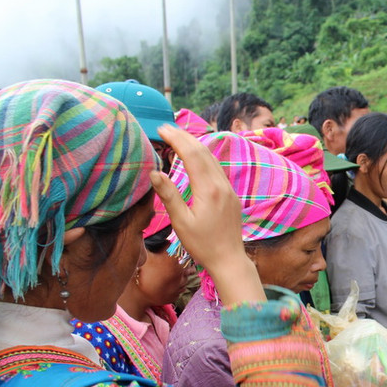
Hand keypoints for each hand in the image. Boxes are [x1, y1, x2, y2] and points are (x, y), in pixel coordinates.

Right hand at [154, 125, 262, 305]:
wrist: (229, 259)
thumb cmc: (202, 244)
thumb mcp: (181, 222)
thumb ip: (168, 195)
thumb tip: (154, 171)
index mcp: (208, 189)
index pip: (192, 155)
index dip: (176, 139)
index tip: (162, 129)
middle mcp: (222, 185)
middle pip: (203, 152)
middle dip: (185, 136)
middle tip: (166, 127)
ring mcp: (229, 189)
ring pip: (212, 159)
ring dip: (195, 145)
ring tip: (178, 136)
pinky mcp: (231, 195)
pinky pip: (217, 168)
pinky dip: (204, 157)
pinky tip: (195, 157)